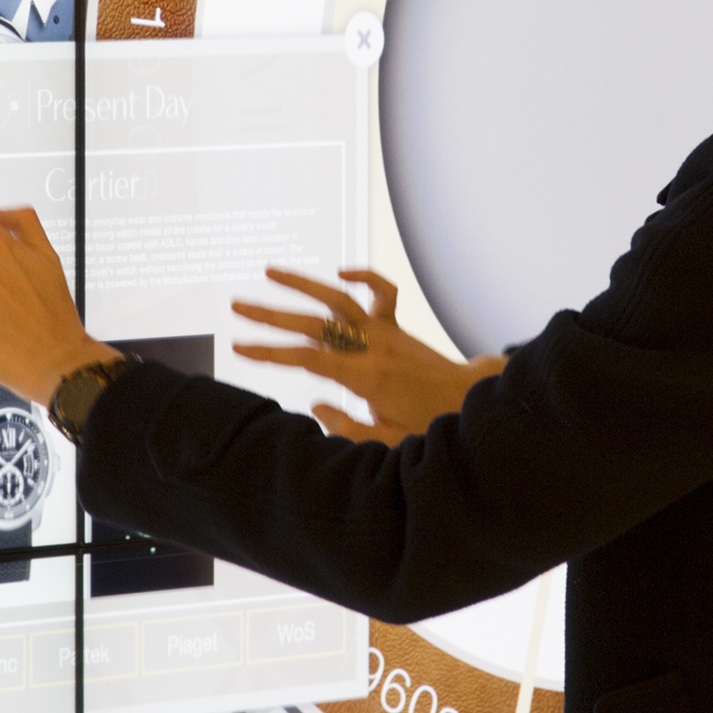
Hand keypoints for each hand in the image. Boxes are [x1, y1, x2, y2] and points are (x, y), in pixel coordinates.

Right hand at [231, 269, 502, 444]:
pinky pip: (381, 293)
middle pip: (314, 323)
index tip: (237, 347)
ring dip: (304, 284)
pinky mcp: (398, 328)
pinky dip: (362, 278)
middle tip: (237, 305)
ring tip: (270, 271)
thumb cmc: (431, 428)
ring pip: (340, 299)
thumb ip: (346, 427)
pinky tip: (340, 274)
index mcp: (366, 378)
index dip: (269, 352)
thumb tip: (317, 405)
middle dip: (272, 315)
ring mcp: (386, 333)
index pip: (306, 359)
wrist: (474, 404)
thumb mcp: (385, 441)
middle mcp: (373, 347)